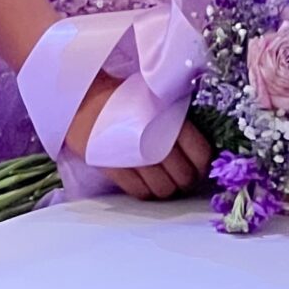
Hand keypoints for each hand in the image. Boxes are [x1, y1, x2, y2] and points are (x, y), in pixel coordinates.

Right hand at [64, 75, 213, 200]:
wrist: (85, 97)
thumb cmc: (125, 95)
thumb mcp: (158, 97)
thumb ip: (178, 118)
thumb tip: (197, 143)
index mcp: (172, 120)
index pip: (201, 154)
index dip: (203, 164)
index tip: (199, 164)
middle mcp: (157, 141)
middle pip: (184, 177)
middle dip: (186, 179)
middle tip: (183, 175)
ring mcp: (136, 158)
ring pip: (164, 190)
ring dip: (168, 189)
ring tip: (165, 180)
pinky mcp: (116, 170)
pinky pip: (140, 193)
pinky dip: (147, 192)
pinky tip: (147, 183)